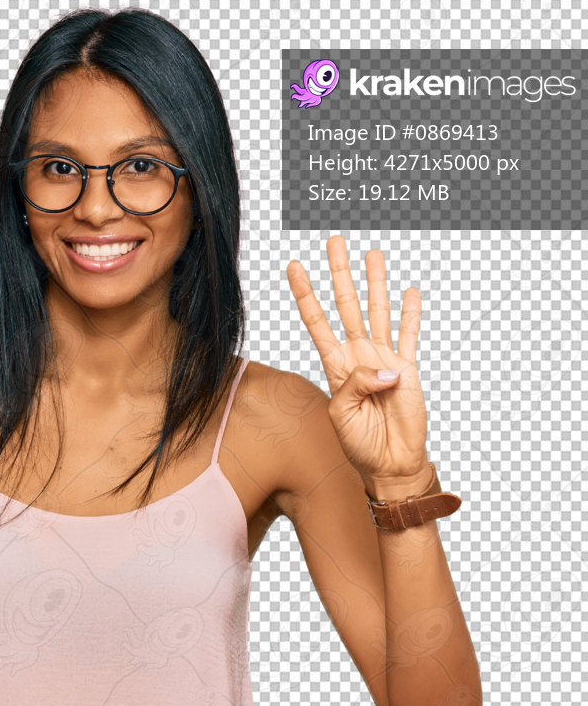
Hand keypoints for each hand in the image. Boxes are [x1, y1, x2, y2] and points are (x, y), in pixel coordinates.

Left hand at [286, 236, 429, 495]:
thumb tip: (382, 367)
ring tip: (372, 254)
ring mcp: (383, 360)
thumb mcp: (341, 415)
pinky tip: (409, 292)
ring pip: (378, 311)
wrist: (389, 462)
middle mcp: (358, 357)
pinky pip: (409, 336)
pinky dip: (410, 315)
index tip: (294, 267)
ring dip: (375, 283)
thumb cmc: (359, 444)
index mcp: (335, 367)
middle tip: (335, 242)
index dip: (306, 295)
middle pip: (346, 306)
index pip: (317, 322)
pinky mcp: (408, 369)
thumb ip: (354, 385)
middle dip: (339, 274)